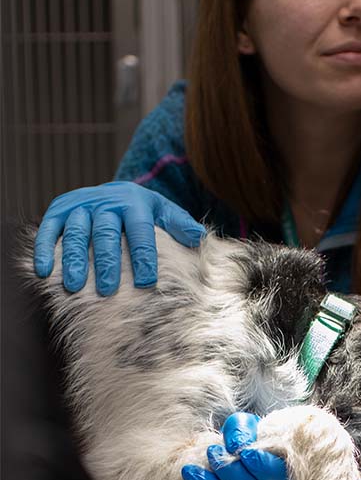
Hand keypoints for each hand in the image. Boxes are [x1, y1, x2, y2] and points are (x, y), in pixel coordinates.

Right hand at [33, 181, 204, 295]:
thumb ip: (179, 223)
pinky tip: (44, 270)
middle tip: (107, 288)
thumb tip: (198, 236)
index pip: (141, 231)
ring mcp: (80, 205)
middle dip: (106, 261)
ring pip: (76, 232)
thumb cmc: (143, 210)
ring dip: (73, 259)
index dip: (143, 256)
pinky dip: (43, 248)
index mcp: (134, 202)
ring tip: (74, 284)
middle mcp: (105, 202)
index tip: (146, 281)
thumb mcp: (164, 211)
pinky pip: (48, 228)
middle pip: (106, 233)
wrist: (115, 190)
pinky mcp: (59, 210)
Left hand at [182, 413, 297, 479]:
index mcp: (295, 470)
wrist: (260, 456)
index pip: (280, 474)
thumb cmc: (257, 438)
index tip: (243, 451)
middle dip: (228, 475)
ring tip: (191, 473)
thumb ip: (242, 429)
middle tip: (209, 453)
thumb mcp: (252, 424)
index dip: (261, 465)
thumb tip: (233, 446)